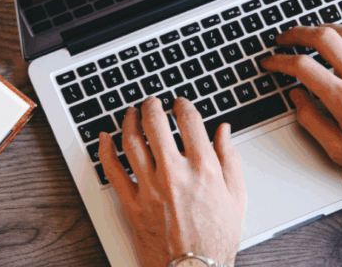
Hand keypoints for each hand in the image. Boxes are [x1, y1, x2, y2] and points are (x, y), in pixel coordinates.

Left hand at [98, 97, 245, 266]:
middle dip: (152, 106)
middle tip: (151, 102)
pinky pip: (112, 170)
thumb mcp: (236, 197)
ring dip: (129, 121)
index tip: (180, 103)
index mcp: (203, 170)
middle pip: (155, 124)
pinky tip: (105, 138)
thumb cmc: (216, 239)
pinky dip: (105, 150)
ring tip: (131, 113)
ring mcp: (150, 188)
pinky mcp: (132, 203)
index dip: (183, 105)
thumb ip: (230, 159)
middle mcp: (175, 175)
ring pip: (131, 142)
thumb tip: (224, 131)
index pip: (189, 122)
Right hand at [260, 25, 341, 189]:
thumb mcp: (339, 151)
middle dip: (297, 33)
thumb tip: (297, 98)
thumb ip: (312, 121)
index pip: (302, 67)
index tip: (270, 61)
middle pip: (323, 38)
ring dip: (325, 28)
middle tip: (284, 38)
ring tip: (312, 33)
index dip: (279, 61)